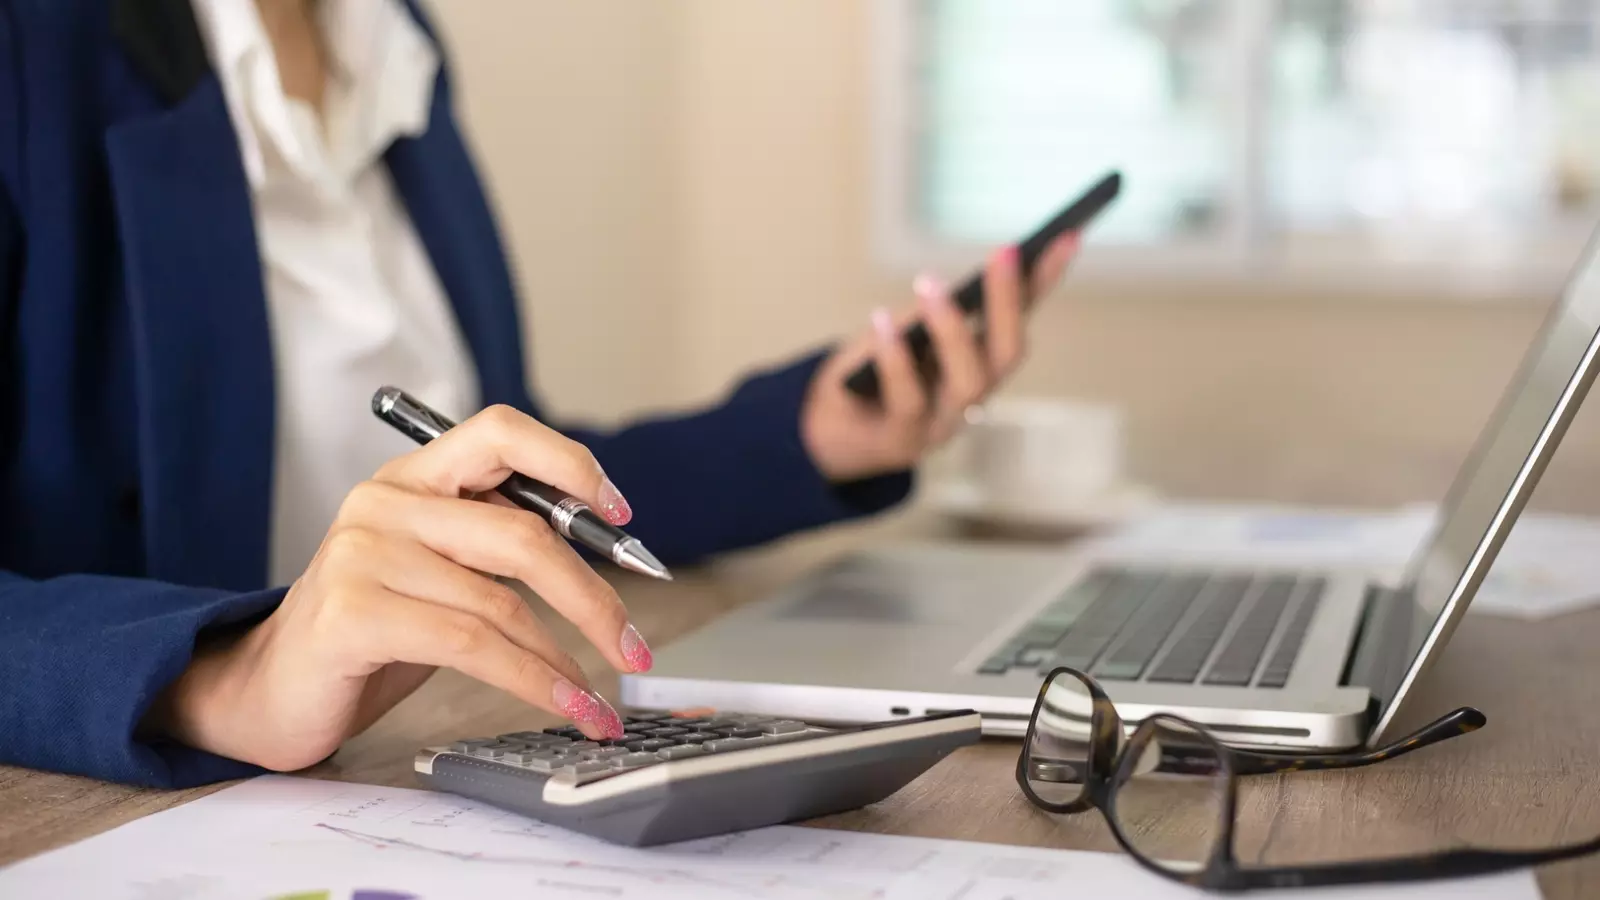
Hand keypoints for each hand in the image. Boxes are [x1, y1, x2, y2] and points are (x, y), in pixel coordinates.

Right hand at [144, 406, 650, 771]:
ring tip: (601, 698)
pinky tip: (565, 703)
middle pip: (523, 533)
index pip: (501, 432)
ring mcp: (364, 555)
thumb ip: (500, 546)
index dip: (569, 463)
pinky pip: (473, 645)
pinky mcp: (354, 614)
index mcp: (414, 477)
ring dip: (568, 660)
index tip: (623, 514)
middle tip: (635, 646)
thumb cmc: (370, 631)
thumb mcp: (440, 571)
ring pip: (503, 603)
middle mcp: (385, 502)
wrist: (267, 690)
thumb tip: (605, 556)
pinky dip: (534, 680)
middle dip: (594, 597)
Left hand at [801, 232, 1080, 482]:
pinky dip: (895, 358)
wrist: (821, 434)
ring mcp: (943, 423)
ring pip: (969, 382)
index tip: (1067, 236)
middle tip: (1005, 253)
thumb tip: (954, 290)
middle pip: (1006, 354)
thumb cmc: (868, 375)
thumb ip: (930, 314)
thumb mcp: (902, 332)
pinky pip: (908, 400)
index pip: (1021, 317)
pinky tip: (881, 323)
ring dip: (952, 330)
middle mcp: (972, 396)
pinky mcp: (904, 440)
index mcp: (978, 364)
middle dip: (1008, 302)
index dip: (1044, 279)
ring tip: (931, 285)